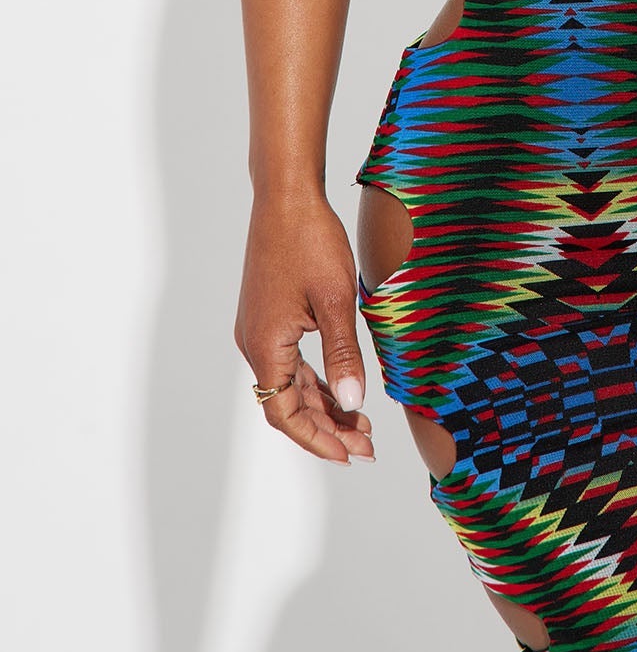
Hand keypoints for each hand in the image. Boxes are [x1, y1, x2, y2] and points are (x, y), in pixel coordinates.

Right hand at [234, 188, 375, 462]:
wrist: (286, 195)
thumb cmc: (310, 240)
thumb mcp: (336, 299)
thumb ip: (343, 354)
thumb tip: (353, 404)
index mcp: (266, 345)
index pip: (285, 414)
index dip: (318, 439)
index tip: (351, 455)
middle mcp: (255, 342)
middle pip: (287, 404)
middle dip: (327, 427)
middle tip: (366, 445)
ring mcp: (260, 328)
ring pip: (290, 383)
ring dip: (323, 404)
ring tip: (361, 421)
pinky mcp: (270, 314)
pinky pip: (290, 361)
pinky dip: (315, 379)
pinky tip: (341, 386)